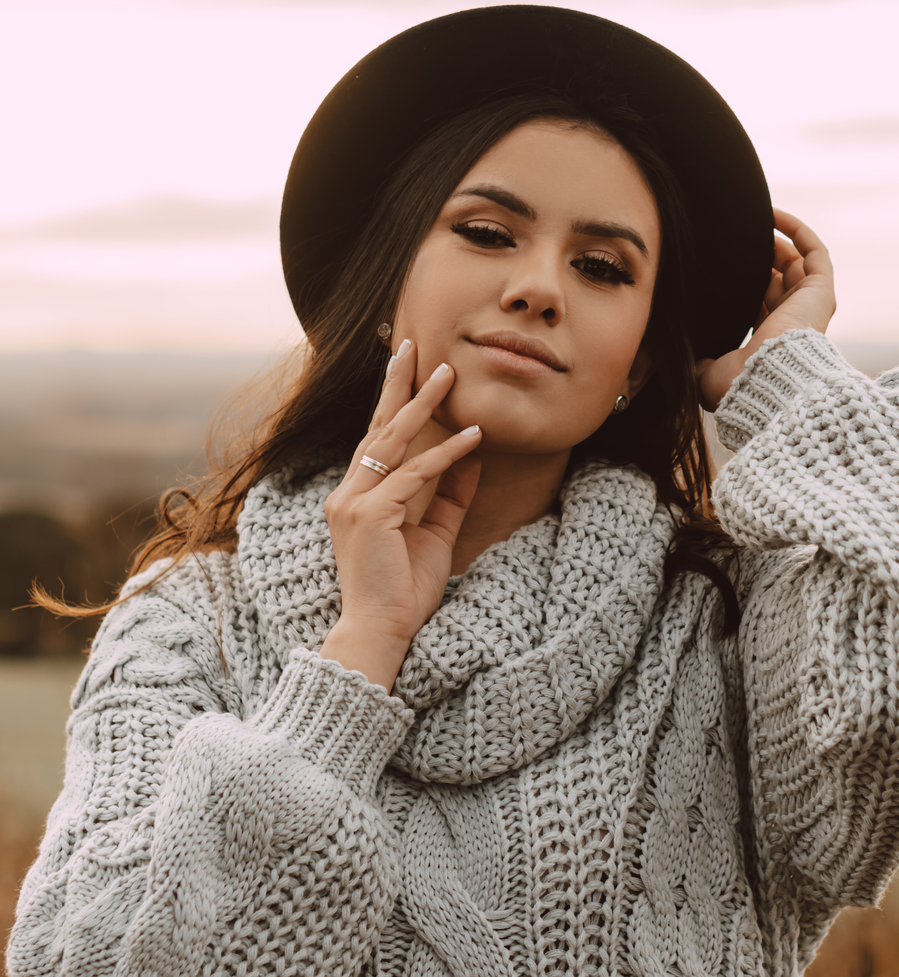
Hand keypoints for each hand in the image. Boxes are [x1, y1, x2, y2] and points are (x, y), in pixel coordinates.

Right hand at [320, 342, 481, 689]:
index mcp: (356, 496)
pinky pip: (415, 474)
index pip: (376, 438)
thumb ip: (450, 494)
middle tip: (414, 345)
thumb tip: (471, 455)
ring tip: (449, 374)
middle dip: (399, 384)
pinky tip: (472, 436)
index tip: (407, 366)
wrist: (381, 632)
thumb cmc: (403, 590)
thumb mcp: (435, 533)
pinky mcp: (370, 514)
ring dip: (424, 404)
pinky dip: (445, 454)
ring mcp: (354, 501)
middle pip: (378, 426)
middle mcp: (347, 492)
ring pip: (393, 440)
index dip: (393, 400)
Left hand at [696, 210, 835, 411]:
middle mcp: (791, 321)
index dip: (742, 284)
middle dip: (758, 258)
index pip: (759, 304)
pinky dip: (796, 231)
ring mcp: (808, 304)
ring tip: (751, 219)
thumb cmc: (737, 384)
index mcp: (767, 339)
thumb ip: (694, 359)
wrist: (765, 380)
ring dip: (775, 240)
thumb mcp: (705, 374)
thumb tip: (674, 354)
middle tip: (733, 238)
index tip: (719, 265)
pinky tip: (771, 214)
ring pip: (795, 262)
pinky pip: (813, 251)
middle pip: (777, 279)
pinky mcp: (820, 290)